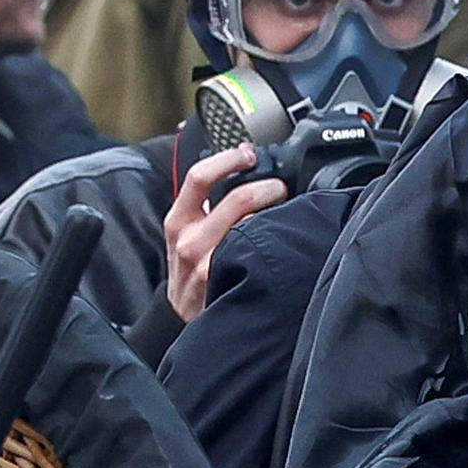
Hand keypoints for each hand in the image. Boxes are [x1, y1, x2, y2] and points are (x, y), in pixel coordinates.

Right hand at [163, 144, 287, 320]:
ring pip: (253, 224)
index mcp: (179, 220)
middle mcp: (191, 239)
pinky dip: (274, 238)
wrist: (182, 313)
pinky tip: (284, 237)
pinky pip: (257, 252)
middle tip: (281, 188)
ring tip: (288, 211)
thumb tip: (240, 167)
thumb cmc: (189, 267)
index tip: (249, 154)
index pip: (200, 177)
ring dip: (278, 213)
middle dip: (269, 187)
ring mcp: (210, 261)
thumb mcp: (184, 232)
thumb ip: (204, 204)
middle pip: (238, 198)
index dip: (228, 159)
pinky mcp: (227, 280)